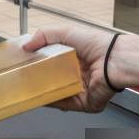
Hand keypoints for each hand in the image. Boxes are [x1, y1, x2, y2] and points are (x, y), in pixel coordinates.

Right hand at [23, 27, 138, 112]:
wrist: (115, 61)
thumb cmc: (97, 45)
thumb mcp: (66, 32)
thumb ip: (44, 36)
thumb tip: (25, 46)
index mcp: (75, 59)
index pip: (52, 64)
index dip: (38, 65)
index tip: (24, 66)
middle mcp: (78, 75)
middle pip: (53, 81)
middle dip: (38, 81)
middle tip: (23, 80)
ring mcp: (81, 90)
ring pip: (57, 95)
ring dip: (43, 93)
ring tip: (27, 90)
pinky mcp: (84, 103)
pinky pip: (65, 105)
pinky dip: (53, 103)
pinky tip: (41, 98)